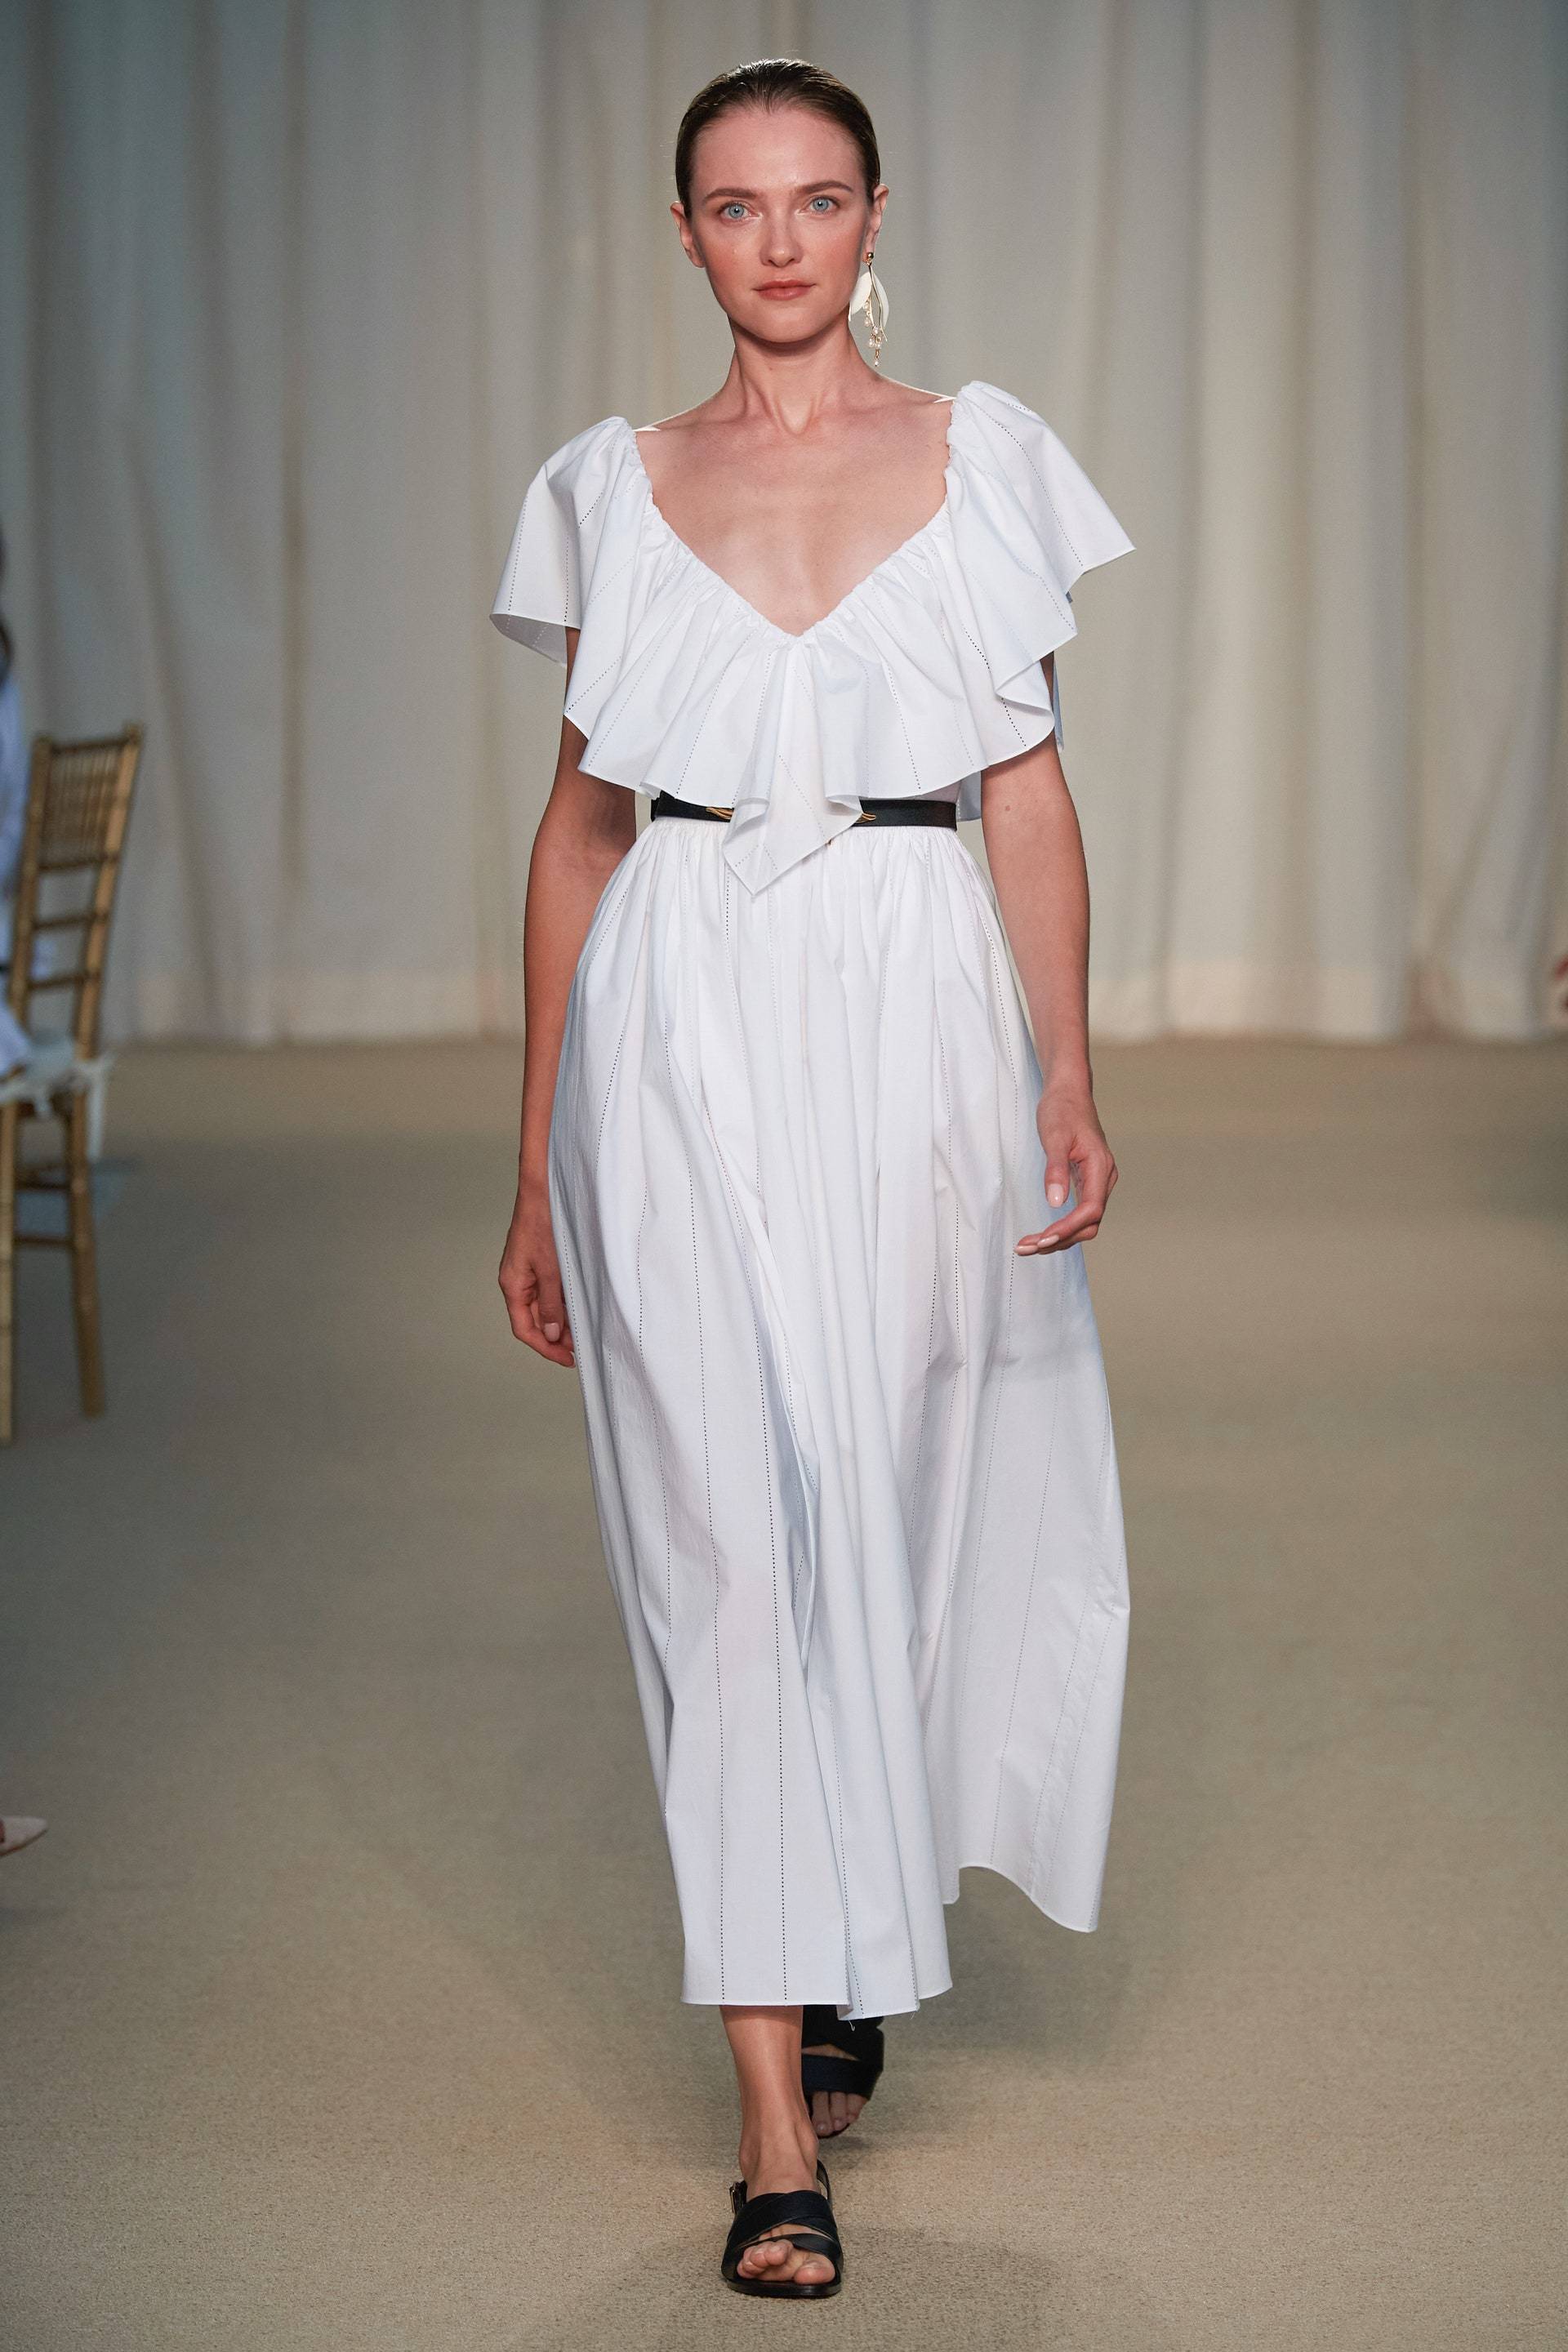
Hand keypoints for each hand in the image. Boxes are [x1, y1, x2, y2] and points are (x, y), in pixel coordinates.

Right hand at [499, 1185, 575, 1365]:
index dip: (545, 1347)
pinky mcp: (541, 1263)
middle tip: (582, 1347)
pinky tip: (582, 1307)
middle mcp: (518, 1282)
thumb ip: (552, 1304)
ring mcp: (529, 1273)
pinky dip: (565, 1302)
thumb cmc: (542, 1223)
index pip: (524, 1329)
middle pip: (534, 1321)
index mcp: (513, 1285)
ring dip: (562, 1320)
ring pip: (544, 1307)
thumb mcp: (551, 1269)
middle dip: (556, 1337)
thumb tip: (553, 1334)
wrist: (544, 1189)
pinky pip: (551, 1291)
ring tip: (585, 1330)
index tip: (567, 1358)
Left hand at [1016, 1086, 1117, 1255]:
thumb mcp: (1054, 1137)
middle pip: (1089, 1224)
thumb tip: (1056, 1203)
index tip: (1042, 1239)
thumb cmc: (1062, 1110)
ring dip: (1059, 1237)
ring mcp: (1097, 1182)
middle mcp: (1104, 1179)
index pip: (1091, 1211)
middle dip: (1059, 1239)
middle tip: (1026, 1247)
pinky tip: (1042, 1234)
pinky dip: (1062, 1227)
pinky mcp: (1087, 1182)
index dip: (1068, 1228)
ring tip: (1028, 1245)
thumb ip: (1056, 1170)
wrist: (1068, 1092)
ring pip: (1084, 1223)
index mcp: (1100, 1168)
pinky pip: (1079, 1213)